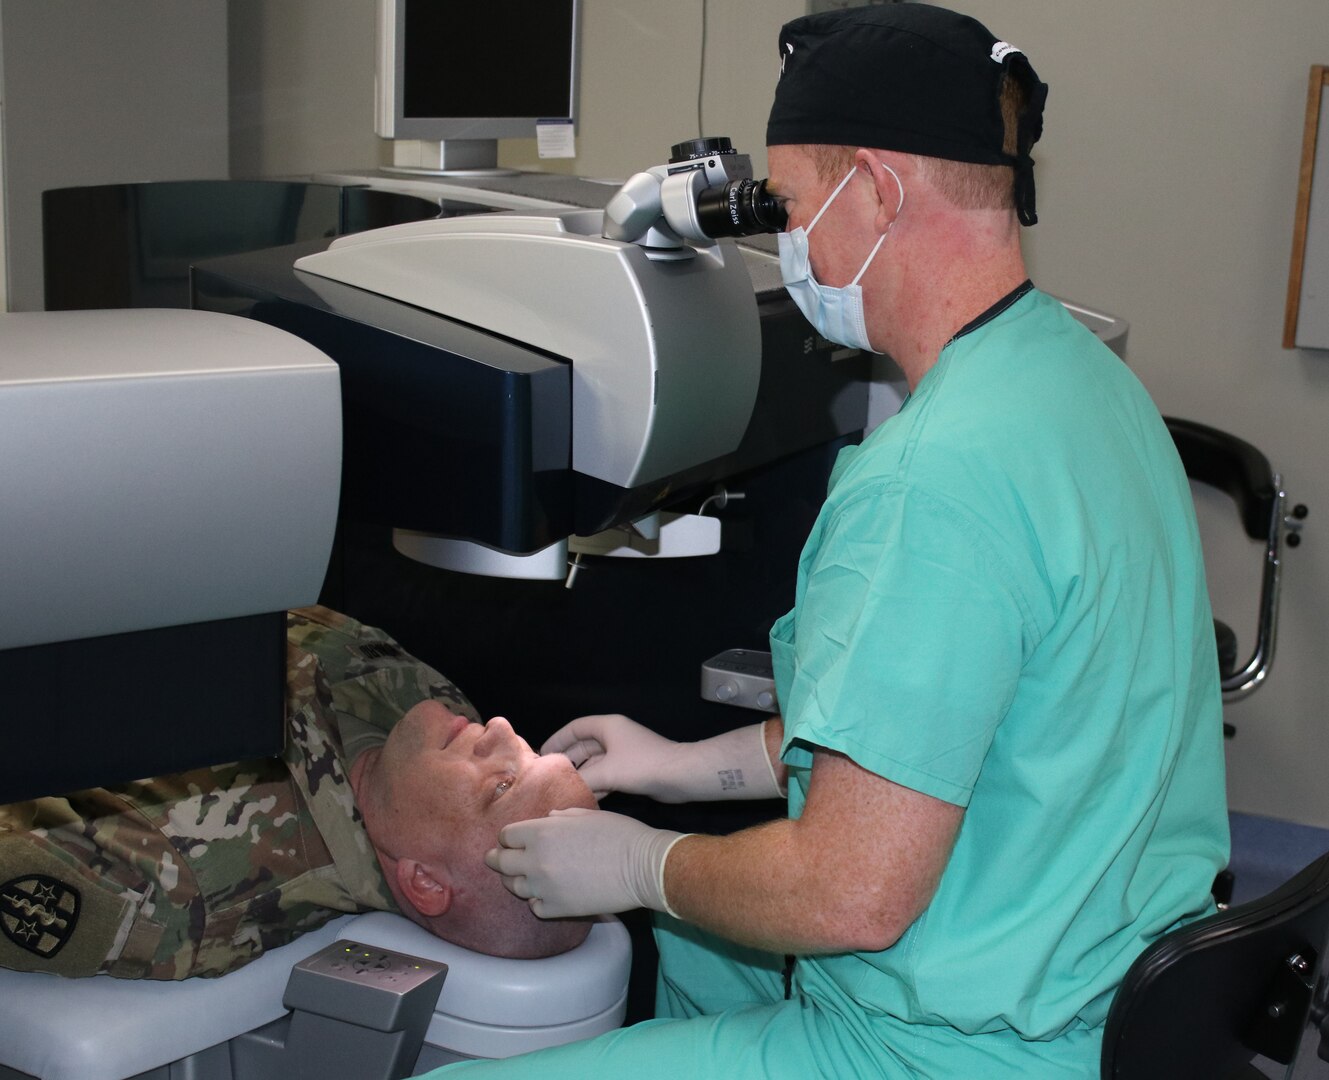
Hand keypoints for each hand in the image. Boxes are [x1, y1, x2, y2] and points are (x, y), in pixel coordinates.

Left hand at [485, 807, 686, 918]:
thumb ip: (560, 818)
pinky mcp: (557, 909)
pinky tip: (545, 895)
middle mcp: (536, 860)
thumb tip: (548, 820)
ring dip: (516, 880)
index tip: (512, 840)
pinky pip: (534, 906)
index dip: (509, 837)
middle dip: (499, 859)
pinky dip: (537, 900)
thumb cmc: (618, 834)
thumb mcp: (586, 815)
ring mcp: (544, 887)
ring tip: (522, 877)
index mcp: (541, 832)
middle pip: (501, 862)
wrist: (641, 867)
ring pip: (514, 887)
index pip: (506, 836)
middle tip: (498, 860)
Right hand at [543, 715, 783, 803]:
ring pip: (594, 763)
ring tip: (562, 791)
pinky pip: (606, 774)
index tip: (542, 754)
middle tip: (549, 778)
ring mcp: (623, 753)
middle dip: (567, 762)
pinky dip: (595, 785)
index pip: (575, 728)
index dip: (557, 739)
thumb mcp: (607, 772)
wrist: (681, 776)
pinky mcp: (631, 769)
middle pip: (583, 746)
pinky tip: (584, 800)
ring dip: (581, 776)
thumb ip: (582, 779)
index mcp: (607, 726)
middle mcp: (614, 736)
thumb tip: (562, 790)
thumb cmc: (643, 766)